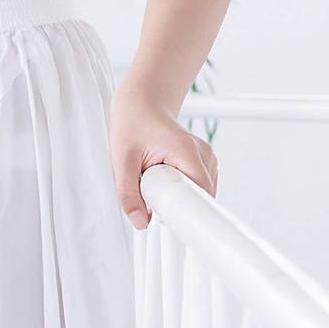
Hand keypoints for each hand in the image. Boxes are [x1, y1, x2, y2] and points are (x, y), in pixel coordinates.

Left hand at [110, 80, 217, 227]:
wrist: (142, 103)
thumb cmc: (133, 124)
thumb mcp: (122, 161)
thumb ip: (128, 194)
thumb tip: (140, 222)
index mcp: (187, 151)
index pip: (201, 194)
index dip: (189, 213)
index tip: (174, 223)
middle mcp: (203, 153)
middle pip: (202, 196)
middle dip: (179, 204)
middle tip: (154, 195)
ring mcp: (206, 157)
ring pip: (201, 194)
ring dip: (180, 196)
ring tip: (158, 180)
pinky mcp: (204, 161)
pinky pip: (199, 187)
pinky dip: (184, 190)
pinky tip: (167, 179)